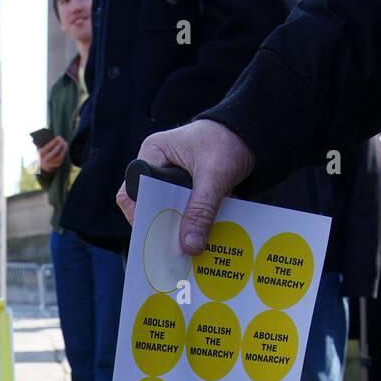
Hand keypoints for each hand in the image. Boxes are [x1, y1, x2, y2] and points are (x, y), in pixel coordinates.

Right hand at [37, 136, 68, 173]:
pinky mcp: (56, 165)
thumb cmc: (43, 150)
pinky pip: (61, 159)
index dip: (53, 142)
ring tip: (65, 143)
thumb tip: (53, 137)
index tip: (58, 137)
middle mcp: (44, 160)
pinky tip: (65, 147)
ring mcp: (50, 164)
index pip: (47, 148)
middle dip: (59, 146)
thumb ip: (45, 142)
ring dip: (63, 149)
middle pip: (54, 153)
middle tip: (62, 140)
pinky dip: (64, 153)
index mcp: (40, 153)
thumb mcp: (41, 146)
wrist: (43, 162)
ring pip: (59, 157)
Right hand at [116, 119, 254, 254]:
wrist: (248, 133)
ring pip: (166, 212)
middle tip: (175, 246)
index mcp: (153, 154)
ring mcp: (169, 179)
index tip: (156, 236)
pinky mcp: (184, 189)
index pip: (132, 192)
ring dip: (180, 227)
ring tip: (192, 242)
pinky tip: (205, 232)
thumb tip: (189, 246)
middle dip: (162, 226)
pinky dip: (193, 223)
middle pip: (147, 206)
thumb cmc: (227, 141)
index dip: (141, 216)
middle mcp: (156, 167)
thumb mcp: (214, 176)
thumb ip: (202, 210)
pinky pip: (182, 212)